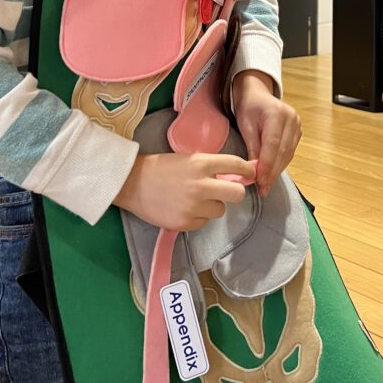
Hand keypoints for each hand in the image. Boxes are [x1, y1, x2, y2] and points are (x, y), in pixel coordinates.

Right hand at [113, 152, 254, 231]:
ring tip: (194, 200)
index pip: (236, 165)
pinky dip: (197, 217)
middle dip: (235, 193)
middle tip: (225, 192)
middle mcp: (200, 185)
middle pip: (238, 194)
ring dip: (212, 206)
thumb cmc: (161, 168)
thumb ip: (210, 167)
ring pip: (220, 211)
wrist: (132, 183)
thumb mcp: (188, 159)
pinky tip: (183, 209)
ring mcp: (193, 206)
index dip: (247, 169)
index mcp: (201, 164)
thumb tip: (236, 175)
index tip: (250, 173)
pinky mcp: (185, 223)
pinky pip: (203, 223)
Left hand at [232, 70, 301, 196]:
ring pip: (288, 154)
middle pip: (282, 152)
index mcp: (276, 114)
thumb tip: (255, 170)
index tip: (260, 181)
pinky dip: (281, 163)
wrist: (258, 93)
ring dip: (277, 171)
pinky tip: (272, 173)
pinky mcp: (298, 131)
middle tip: (263, 189)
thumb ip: (252, 147)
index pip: (273, 145)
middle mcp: (291, 119)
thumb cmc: (248, 107)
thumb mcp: (245, 125)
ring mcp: (297, 125)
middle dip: (272, 172)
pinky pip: (290, 151)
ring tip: (266, 185)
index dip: (267, 165)